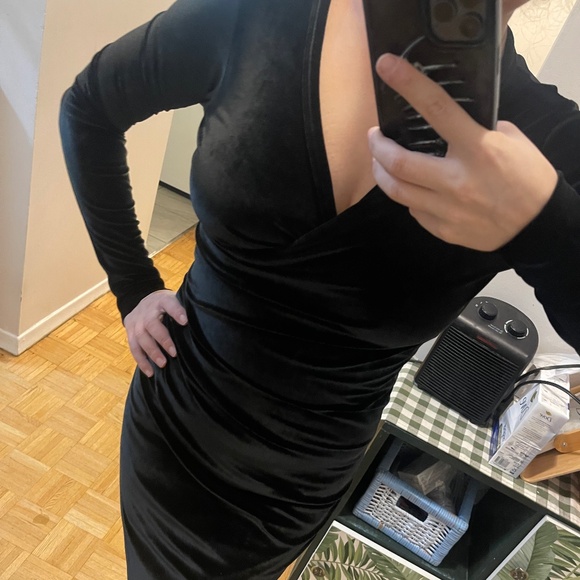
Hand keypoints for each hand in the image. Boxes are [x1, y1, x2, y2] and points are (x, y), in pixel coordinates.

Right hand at [123, 290, 187, 377]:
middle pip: (152, 324)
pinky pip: (134, 348)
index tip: (185, 321)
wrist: (142, 299)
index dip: (176, 311)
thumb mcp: (175, 299)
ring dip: (152, 352)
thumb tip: (207, 322)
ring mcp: (136, 321)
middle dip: (163, 339)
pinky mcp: (129, 331)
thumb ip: (185, 308)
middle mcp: (147, 310)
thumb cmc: (166, 304)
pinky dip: (141, 361)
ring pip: (141, 337)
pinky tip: (150, 372)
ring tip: (163, 364)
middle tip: (174, 353)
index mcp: (161, 300)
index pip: (168, 304)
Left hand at [369, 53, 557, 251]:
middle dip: (377, 146)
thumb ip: (477, 130)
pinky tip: (412, 189)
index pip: (436, 109)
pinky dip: (409, 196)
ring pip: (396, 191)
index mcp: (478, 148)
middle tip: (374, 137)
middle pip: (398, 162)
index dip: (408, 85)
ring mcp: (447, 209)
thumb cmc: (527, 177)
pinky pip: (414, 211)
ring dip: (381, 172)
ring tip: (380, 161)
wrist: (538, 225)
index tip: (386, 67)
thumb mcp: (511, 140)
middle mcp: (456, 180)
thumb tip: (448, 125)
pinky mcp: (443, 230)